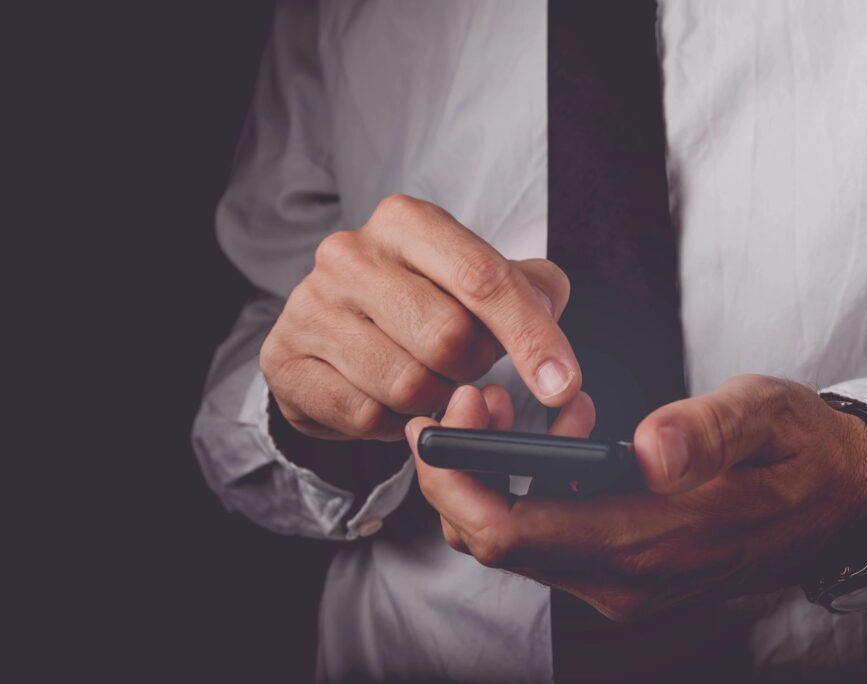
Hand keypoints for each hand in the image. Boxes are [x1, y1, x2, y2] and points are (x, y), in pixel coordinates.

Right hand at [260, 194, 580, 440]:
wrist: (333, 330)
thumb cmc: (420, 300)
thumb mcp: (479, 281)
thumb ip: (530, 292)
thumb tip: (549, 326)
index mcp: (405, 222)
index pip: (483, 278)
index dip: (532, 338)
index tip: (562, 385)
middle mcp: (350, 254)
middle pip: (448, 338)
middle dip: (476, 368)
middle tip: (469, 367)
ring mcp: (310, 307)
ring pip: (407, 384)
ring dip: (435, 400)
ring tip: (430, 383)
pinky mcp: (285, 360)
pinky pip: (365, 416)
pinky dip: (394, 423)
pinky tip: (392, 402)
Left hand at [407, 375, 866, 620]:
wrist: (840, 498)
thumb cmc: (800, 448)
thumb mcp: (769, 415)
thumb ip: (711, 429)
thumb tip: (652, 450)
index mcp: (654, 539)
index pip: (511, 532)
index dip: (456, 479)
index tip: (444, 418)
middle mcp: (625, 580)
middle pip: (492, 542)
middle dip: (461, 469)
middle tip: (479, 398)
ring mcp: (621, 585)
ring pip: (511, 544)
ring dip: (495, 477)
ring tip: (533, 411)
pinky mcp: (621, 576)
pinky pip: (543, 542)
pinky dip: (525, 491)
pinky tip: (563, 440)